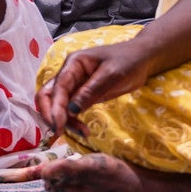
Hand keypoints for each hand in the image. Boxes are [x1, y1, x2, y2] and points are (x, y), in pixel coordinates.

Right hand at [35, 39, 153, 137]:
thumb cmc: (127, 61)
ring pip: (58, 105)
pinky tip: (84, 129)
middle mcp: (69, 74)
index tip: (58, 126)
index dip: (55, 107)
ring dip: (64, 120)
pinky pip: (70, 109)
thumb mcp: (111, 74)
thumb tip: (70, 110)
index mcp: (73, 64)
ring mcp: (75, 85)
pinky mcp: (82, 95)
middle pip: (48, 95)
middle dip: (50, 114)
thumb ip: (90, 91)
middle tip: (60, 132)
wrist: (142, 59)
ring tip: (83, 132)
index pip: (58, 87)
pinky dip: (73, 120)